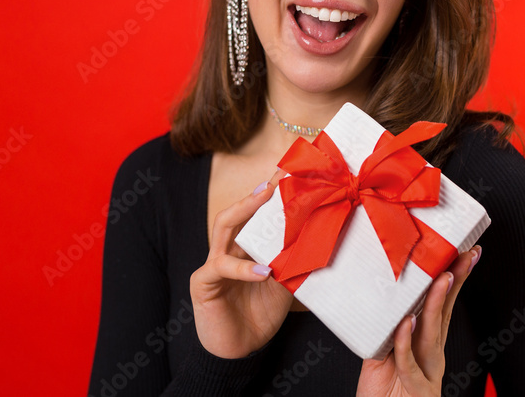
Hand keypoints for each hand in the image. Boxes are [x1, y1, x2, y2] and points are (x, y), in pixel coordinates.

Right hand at [189, 174, 292, 358]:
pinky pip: (222, 268)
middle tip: (278, 179)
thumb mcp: (284, 282)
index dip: (270, 195)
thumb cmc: (260, 313)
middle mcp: (227, 249)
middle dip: (257, 194)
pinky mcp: (204, 282)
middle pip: (237, 212)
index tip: (290, 175)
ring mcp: (213, 263)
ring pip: (224, 227)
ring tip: (266, 199)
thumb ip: (293, 260)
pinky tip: (263, 271)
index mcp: (245, 247)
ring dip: (246, 211)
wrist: (241, 350)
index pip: (255, 215)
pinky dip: (244, 268)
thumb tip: (320, 236)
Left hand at [356, 246, 481, 395]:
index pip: (442, 304)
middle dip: (456, 282)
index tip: (462, 254)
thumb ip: (388, 328)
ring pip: (431, 332)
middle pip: (445, 312)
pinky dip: (406, 342)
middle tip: (462, 257)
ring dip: (435, 303)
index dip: (454, 279)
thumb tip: (381, 295)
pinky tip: (406, 324)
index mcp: (426, 343)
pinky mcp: (415, 388)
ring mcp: (427, 371)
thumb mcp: (384, 352)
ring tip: (440, 280)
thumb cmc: (383, 392)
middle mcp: (432, 354)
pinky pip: (409, 362)